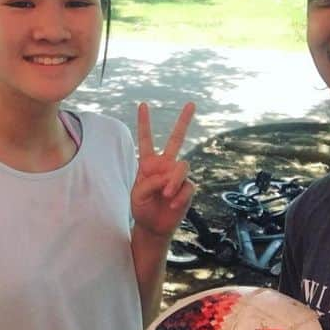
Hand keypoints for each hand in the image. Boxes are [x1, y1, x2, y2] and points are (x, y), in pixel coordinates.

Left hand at [131, 102, 195, 237]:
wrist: (153, 226)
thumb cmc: (142, 208)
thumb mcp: (137, 194)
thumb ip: (150, 181)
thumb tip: (170, 177)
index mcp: (148, 163)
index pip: (146, 140)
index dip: (144, 123)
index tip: (143, 105)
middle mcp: (165, 165)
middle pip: (177, 139)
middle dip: (184, 121)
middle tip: (191, 104)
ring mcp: (177, 175)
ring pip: (182, 166)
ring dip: (173, 181)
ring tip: (166, 195)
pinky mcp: (187, 188)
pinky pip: (187, 186)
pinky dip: (179, 195)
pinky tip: (172, 203)